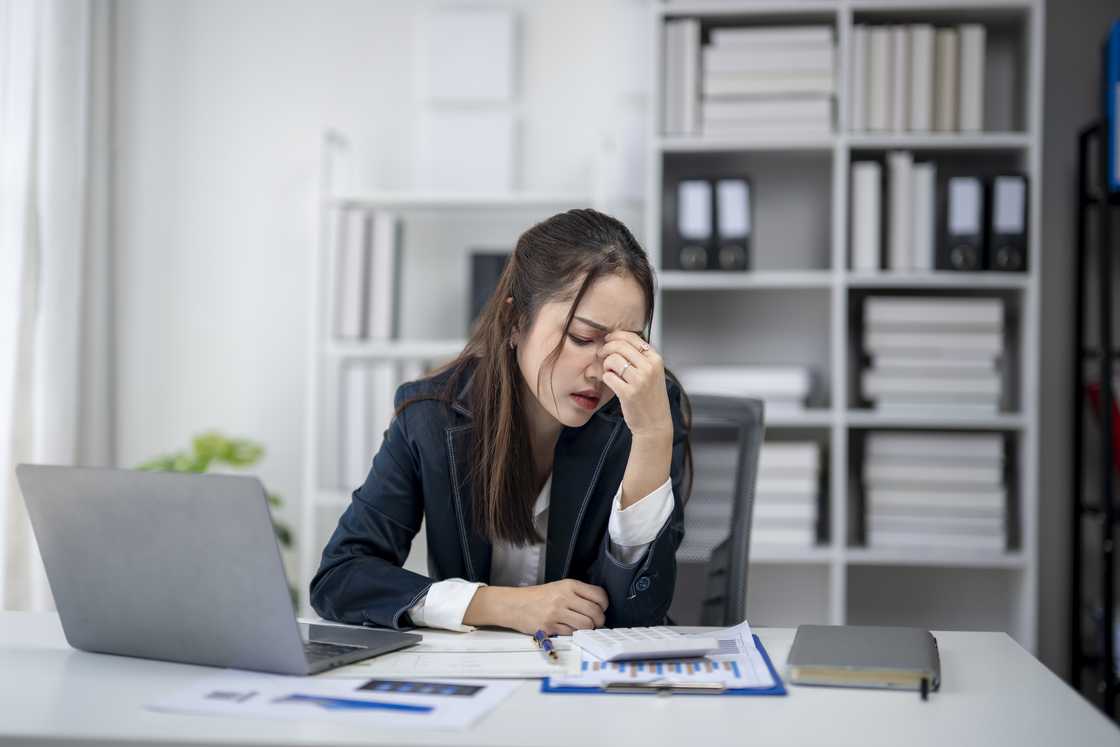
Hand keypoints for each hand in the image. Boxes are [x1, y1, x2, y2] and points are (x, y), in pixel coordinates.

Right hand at [466, 580, 607, 635]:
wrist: (514, 604)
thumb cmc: (537, 597)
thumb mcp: (558, 587)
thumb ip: (578, 594)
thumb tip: (598, 607)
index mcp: (569, 585)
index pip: (598, 595)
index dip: (604, 605)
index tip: (602, 609)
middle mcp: (564, 597)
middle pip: (594, 612)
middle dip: (599, 620)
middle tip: (596, 623)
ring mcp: (556, 612)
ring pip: (585, 625)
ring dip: (588, 629)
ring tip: (584, 628)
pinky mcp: (550, 626)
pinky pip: (571, 633)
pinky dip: (573, 633)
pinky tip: (569, 630)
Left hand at [598, 331, 672, 437]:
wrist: (654, 423)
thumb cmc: (651, 397)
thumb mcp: (653, 372)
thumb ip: (640, 357)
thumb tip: (618, 340)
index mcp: (656, 359)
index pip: (632, 337)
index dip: (615, 336)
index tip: (608, 340)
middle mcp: (649, 367)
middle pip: (620, 346)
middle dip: (606, 348)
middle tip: (601, 354)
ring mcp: (639, 380)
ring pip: (613, 359)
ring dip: (606, 364)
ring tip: (609, 371)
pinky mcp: (628, 393)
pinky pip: (608, 376)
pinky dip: (606, 378)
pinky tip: (611, 382)